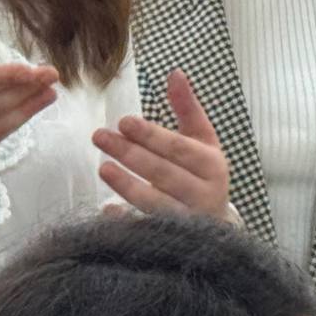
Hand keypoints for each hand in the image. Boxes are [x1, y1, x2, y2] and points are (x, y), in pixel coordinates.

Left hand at [94, 70, 231, 218]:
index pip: (178, 148)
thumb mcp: (202, 140)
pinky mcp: (171, 242)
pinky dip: (127, 221)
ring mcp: (187, 221)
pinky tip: (108, 209)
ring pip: (155, 204)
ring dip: (127, 186)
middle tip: (99, 136)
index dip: (151, 135)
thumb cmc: (203, 175)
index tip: (123, 121)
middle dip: (130, 154)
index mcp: (212, 166)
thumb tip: (175, 73)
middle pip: (164, 174)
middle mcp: (203, 195)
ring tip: (102, 168)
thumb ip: (187, 108)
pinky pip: (146, 231)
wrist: (217, 229)